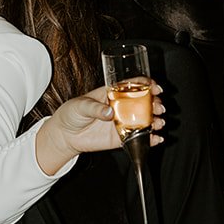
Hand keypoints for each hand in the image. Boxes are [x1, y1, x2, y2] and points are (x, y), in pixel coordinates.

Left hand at [37, 84, 164, 171]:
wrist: (65, 135)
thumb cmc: (71, 114)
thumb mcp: (80, 106)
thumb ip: (95, 108)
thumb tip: (109, 112)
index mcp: (112, 94)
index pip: (133, 85)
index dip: (146, 84)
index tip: (155, 87)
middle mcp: (121, 107)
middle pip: (144, 102)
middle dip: (155, 103)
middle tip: (157, 107)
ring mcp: (122, 122)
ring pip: (145, 120)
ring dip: (156, 121)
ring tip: (158, 122)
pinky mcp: (122, 138)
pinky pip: (139, 138)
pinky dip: (151, 139)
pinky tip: (157, 138)